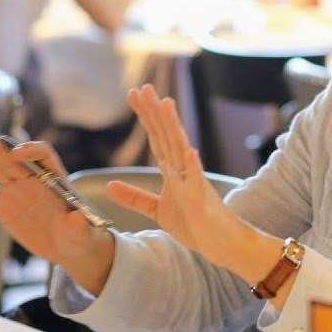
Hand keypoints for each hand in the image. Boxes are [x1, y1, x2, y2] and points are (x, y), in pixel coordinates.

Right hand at [0, 131, 113, 292]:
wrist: (69, 247)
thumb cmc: (82, 236)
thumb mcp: (84, 232)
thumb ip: (79, 225)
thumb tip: (76, 218)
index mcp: (57, 180)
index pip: (44, 155)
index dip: (31, 151)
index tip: (17, 155)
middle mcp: (34, 181)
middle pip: (13, 158)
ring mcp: (18, 191)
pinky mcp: (4, 206)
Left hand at [107, 85, 259, 273]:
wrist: (221, 244)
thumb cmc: (194, 225)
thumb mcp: (157, 210)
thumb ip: (135, 197)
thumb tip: (109, 185)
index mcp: (173, 172)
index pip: (156, 138)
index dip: (145, 116)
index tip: (134, 94)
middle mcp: (184, 171)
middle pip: (166, 136)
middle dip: (154, 112)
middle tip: (143, 87)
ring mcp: (194, 183)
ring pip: (181, 150)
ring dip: (173, 127)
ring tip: (166, 104)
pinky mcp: (202, 201)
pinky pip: (198, 182)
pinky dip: (193, 167)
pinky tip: (190, 151)